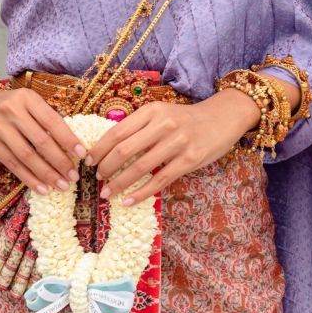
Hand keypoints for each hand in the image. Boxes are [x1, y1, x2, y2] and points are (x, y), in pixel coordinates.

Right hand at [0, 85, 85, 194]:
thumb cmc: (10, 105)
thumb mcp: (28, 102)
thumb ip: (45, 118)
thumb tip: (71, 145)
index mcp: (27, 98)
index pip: (52, 121)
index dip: (68, 139)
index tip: (82, 154)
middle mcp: (11, 111)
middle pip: (40, 142)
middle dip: (60, 162)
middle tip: (73, 176)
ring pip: (27, 156)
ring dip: (46, 174)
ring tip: (61, 185)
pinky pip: (13, 165)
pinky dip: (29, 178)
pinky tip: (42, 188)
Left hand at [84, 92, 257, 205]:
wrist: (222, 118)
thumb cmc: (186, 119)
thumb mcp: (161, 114)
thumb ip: (139, 126)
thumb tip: (108, 146)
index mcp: (151, 111)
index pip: (117, 132)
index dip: (99, 149)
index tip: (89, 162)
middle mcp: (163, 125)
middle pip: (124, 150)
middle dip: (106, 168)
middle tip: (97, 179)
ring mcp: (177, 143)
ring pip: (140, 168)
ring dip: (120, 183)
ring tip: (107, 193)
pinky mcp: (189, 160)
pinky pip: (160, 180)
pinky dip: (141, 193)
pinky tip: (129, 201)